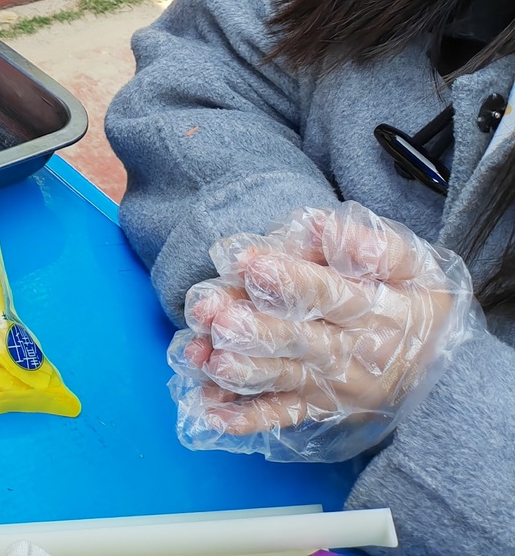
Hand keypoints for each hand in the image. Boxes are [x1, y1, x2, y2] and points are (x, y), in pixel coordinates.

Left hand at [168, 202, 481, 460]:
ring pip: (284, 377)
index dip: (290, 279)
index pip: (331, 295)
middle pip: (300, 340)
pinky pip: (283, 414)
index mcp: (381, 312)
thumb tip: (323, 229)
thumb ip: (370, 246)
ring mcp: (337, 386)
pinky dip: (247, 417)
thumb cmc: (414, 295)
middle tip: (216, 318)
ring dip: (241, 370)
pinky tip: (212, 411)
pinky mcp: (322, 407)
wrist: (443, 357)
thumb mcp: (410, 262)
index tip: (249, 263)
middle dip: (254, 329)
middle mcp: (359, 354)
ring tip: (204, 358)